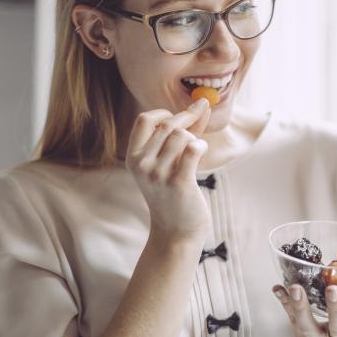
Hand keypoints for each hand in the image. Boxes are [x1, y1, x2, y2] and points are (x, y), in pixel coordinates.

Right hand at [126, 99, 212, 244]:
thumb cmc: (175, 193)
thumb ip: (182, 134)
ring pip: (181, 135)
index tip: (181, 117)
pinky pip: (191, 150)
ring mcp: (158, 174)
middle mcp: (142, 164)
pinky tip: (202, 150)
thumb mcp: (167, 163)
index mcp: (133, 157)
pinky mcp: (178, 183)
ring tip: (196, 149)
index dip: (165, 112)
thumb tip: (203, 105)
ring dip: (194, 137)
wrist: (177, 230)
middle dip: (188, 118)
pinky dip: (200, 145)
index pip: (145, 119)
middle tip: (202, 117)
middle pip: (168, 124)